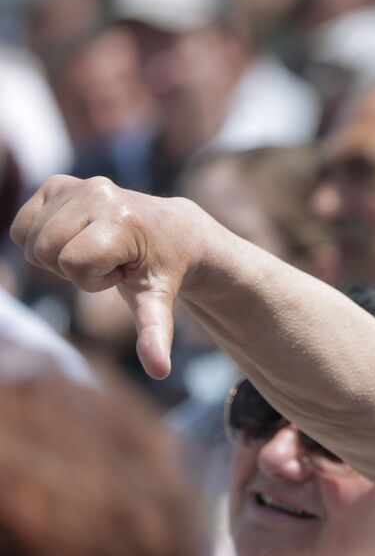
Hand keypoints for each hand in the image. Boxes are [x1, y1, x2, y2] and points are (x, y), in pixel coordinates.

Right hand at [9, 175, 223, 378]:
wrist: (172, 230)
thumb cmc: (163, 269)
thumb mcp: (158, 301)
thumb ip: (155, 333)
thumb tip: (160, 371)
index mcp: (121, 220)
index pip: (71, 262)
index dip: (91, 278)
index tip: (121, 272)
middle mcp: (97, 193)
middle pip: (43, 251)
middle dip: (71, 267)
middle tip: (109, 262)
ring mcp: (76, 184)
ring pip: (27, 239)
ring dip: (58, 253)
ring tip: (97, 249)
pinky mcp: (59, 183)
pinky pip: (22, 224)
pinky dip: (41, 237)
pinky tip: (78, 236)